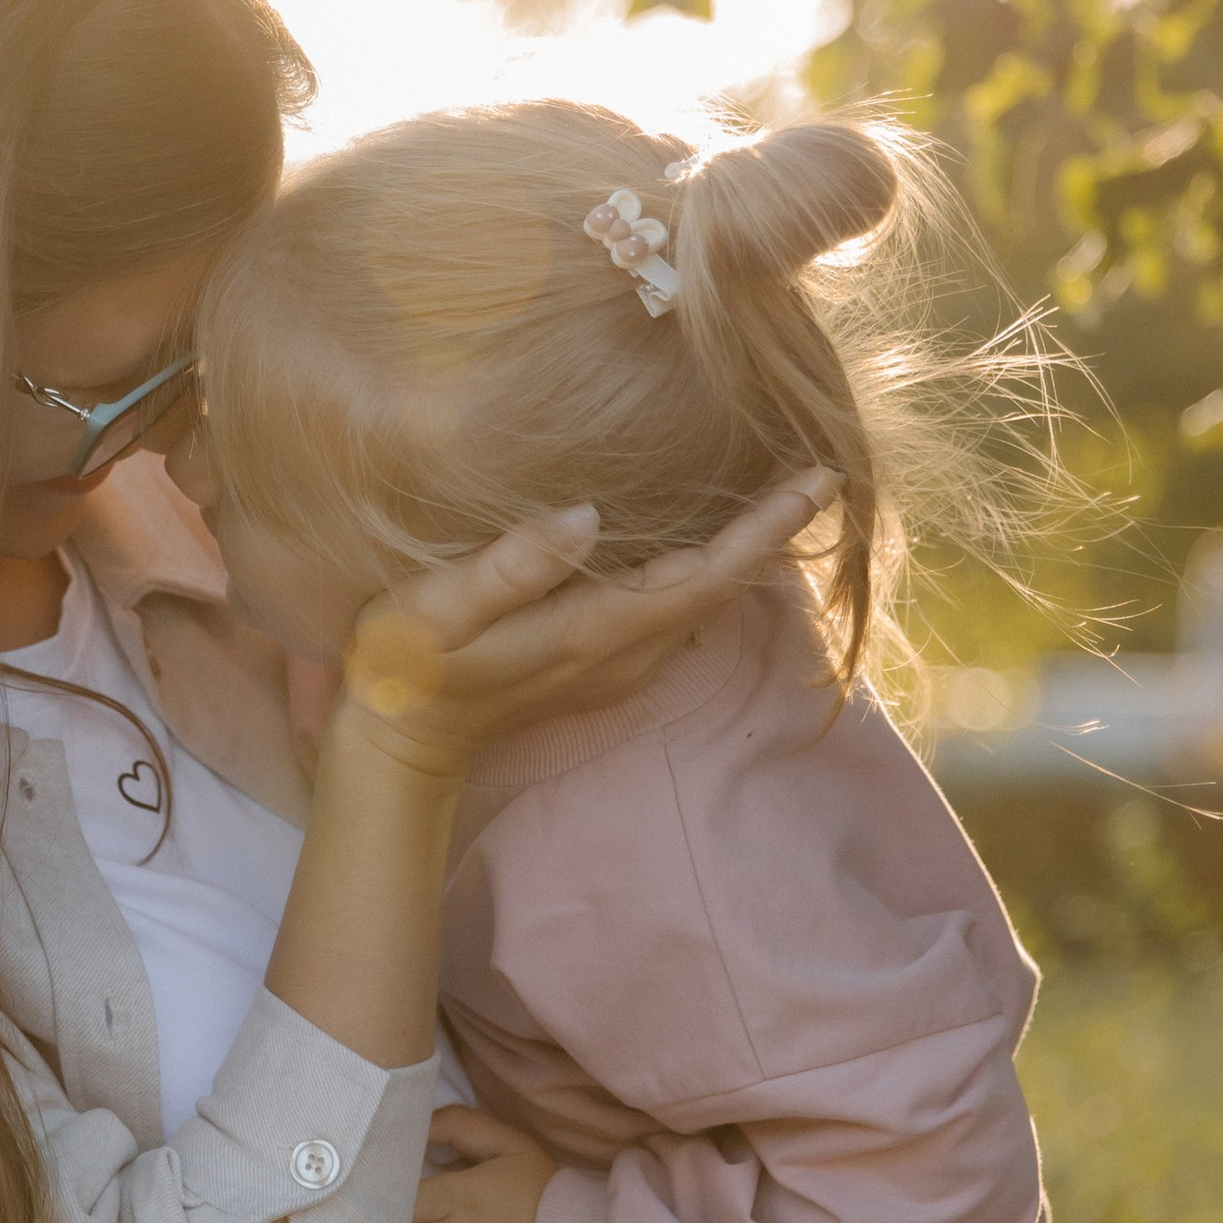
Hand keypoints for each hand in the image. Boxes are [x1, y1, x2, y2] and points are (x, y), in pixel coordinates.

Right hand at [337, 469, 833, 788]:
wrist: (400, 750)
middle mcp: (622, 651)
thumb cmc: (404, 668)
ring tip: (787, 496)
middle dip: (776, 532)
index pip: (704, 575)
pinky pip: (680, 613)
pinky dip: (712, 573)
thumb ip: (509, 567)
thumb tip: (587, 519)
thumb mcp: (435, 610)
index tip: (819, 482)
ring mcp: (617, 665)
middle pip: (722, 588)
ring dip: (750, 553)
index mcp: (593, 628)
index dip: (766, 529)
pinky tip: (717, 541)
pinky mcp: (603, 665)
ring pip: (707, 602)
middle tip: (823, 472)